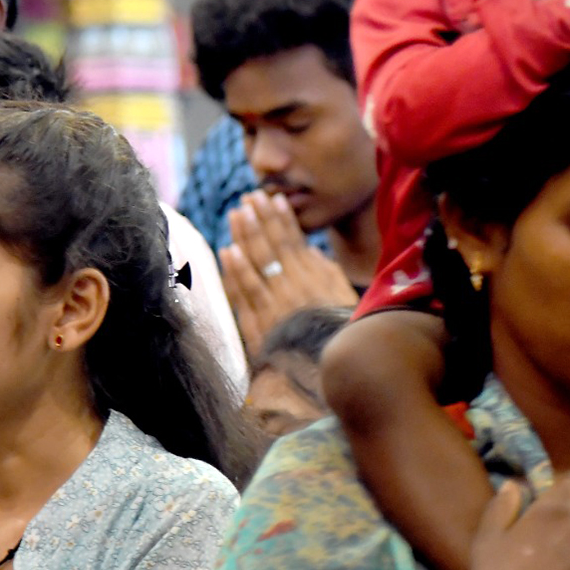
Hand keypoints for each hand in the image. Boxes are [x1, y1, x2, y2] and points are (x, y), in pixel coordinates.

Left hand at [219, 189, 359, 359]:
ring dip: (246, 236)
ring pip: (258, 264)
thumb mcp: (342, 298)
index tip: (274, 199)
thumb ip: (327, 272)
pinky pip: (246, 294)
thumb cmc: (339, 333)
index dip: (282, 219)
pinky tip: (228, 251)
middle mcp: (295, 286)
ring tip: (237, 214)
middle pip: (273, 246)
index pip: (295, 241)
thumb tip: (310, 250)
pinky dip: (236, 272)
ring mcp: (276, 304)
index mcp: (316, 278)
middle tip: (250, 197)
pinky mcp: (261, 323)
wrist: (328, 372)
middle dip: (261, 219)